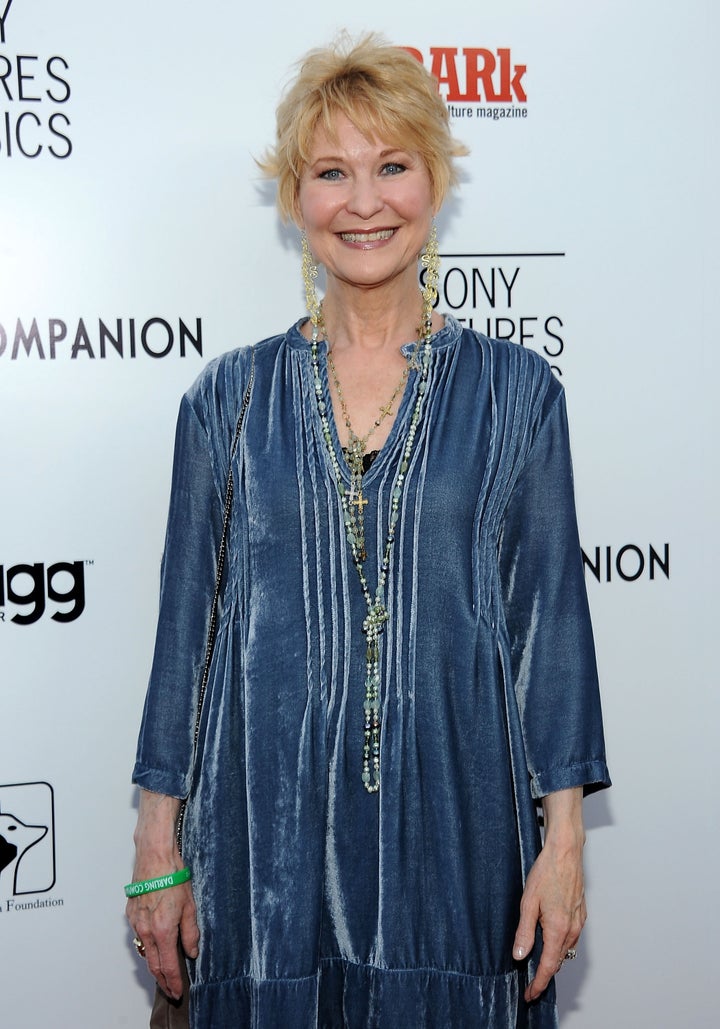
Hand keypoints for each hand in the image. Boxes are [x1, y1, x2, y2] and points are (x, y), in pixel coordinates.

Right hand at [127, 876, 198, 998]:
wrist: (155, 856)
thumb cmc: (173, 875)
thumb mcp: (189, 905)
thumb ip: (190, 932)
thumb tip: (191, 951)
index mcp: (163, 930)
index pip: (168, 966)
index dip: (173, 981)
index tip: (178, 991)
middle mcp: (146, 930)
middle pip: (153, 964)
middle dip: (162, 980)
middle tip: (171, 990)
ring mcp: (136, 922)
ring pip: (145, 951)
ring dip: (155, 964)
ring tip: (164, 973)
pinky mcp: (130, 913)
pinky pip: (139, 936)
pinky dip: (148, 945)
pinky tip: (155, 945)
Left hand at [512, 787, 585, 1002]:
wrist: (565, 852)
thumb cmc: (547, 872)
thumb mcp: (528, 902)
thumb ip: (524, 932)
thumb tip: (520, 955)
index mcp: (558, 929)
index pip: (548, 966)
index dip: (538, 983)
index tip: (530, 994)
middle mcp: (572, 929)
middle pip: (558, 962)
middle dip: (544, 975)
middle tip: (530, 984)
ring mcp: (579, 922)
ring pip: (566, 951)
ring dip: (553, 960)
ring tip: (538, 965)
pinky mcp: (581, 914)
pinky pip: (571, 938)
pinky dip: (561, 946)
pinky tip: (551, 941)